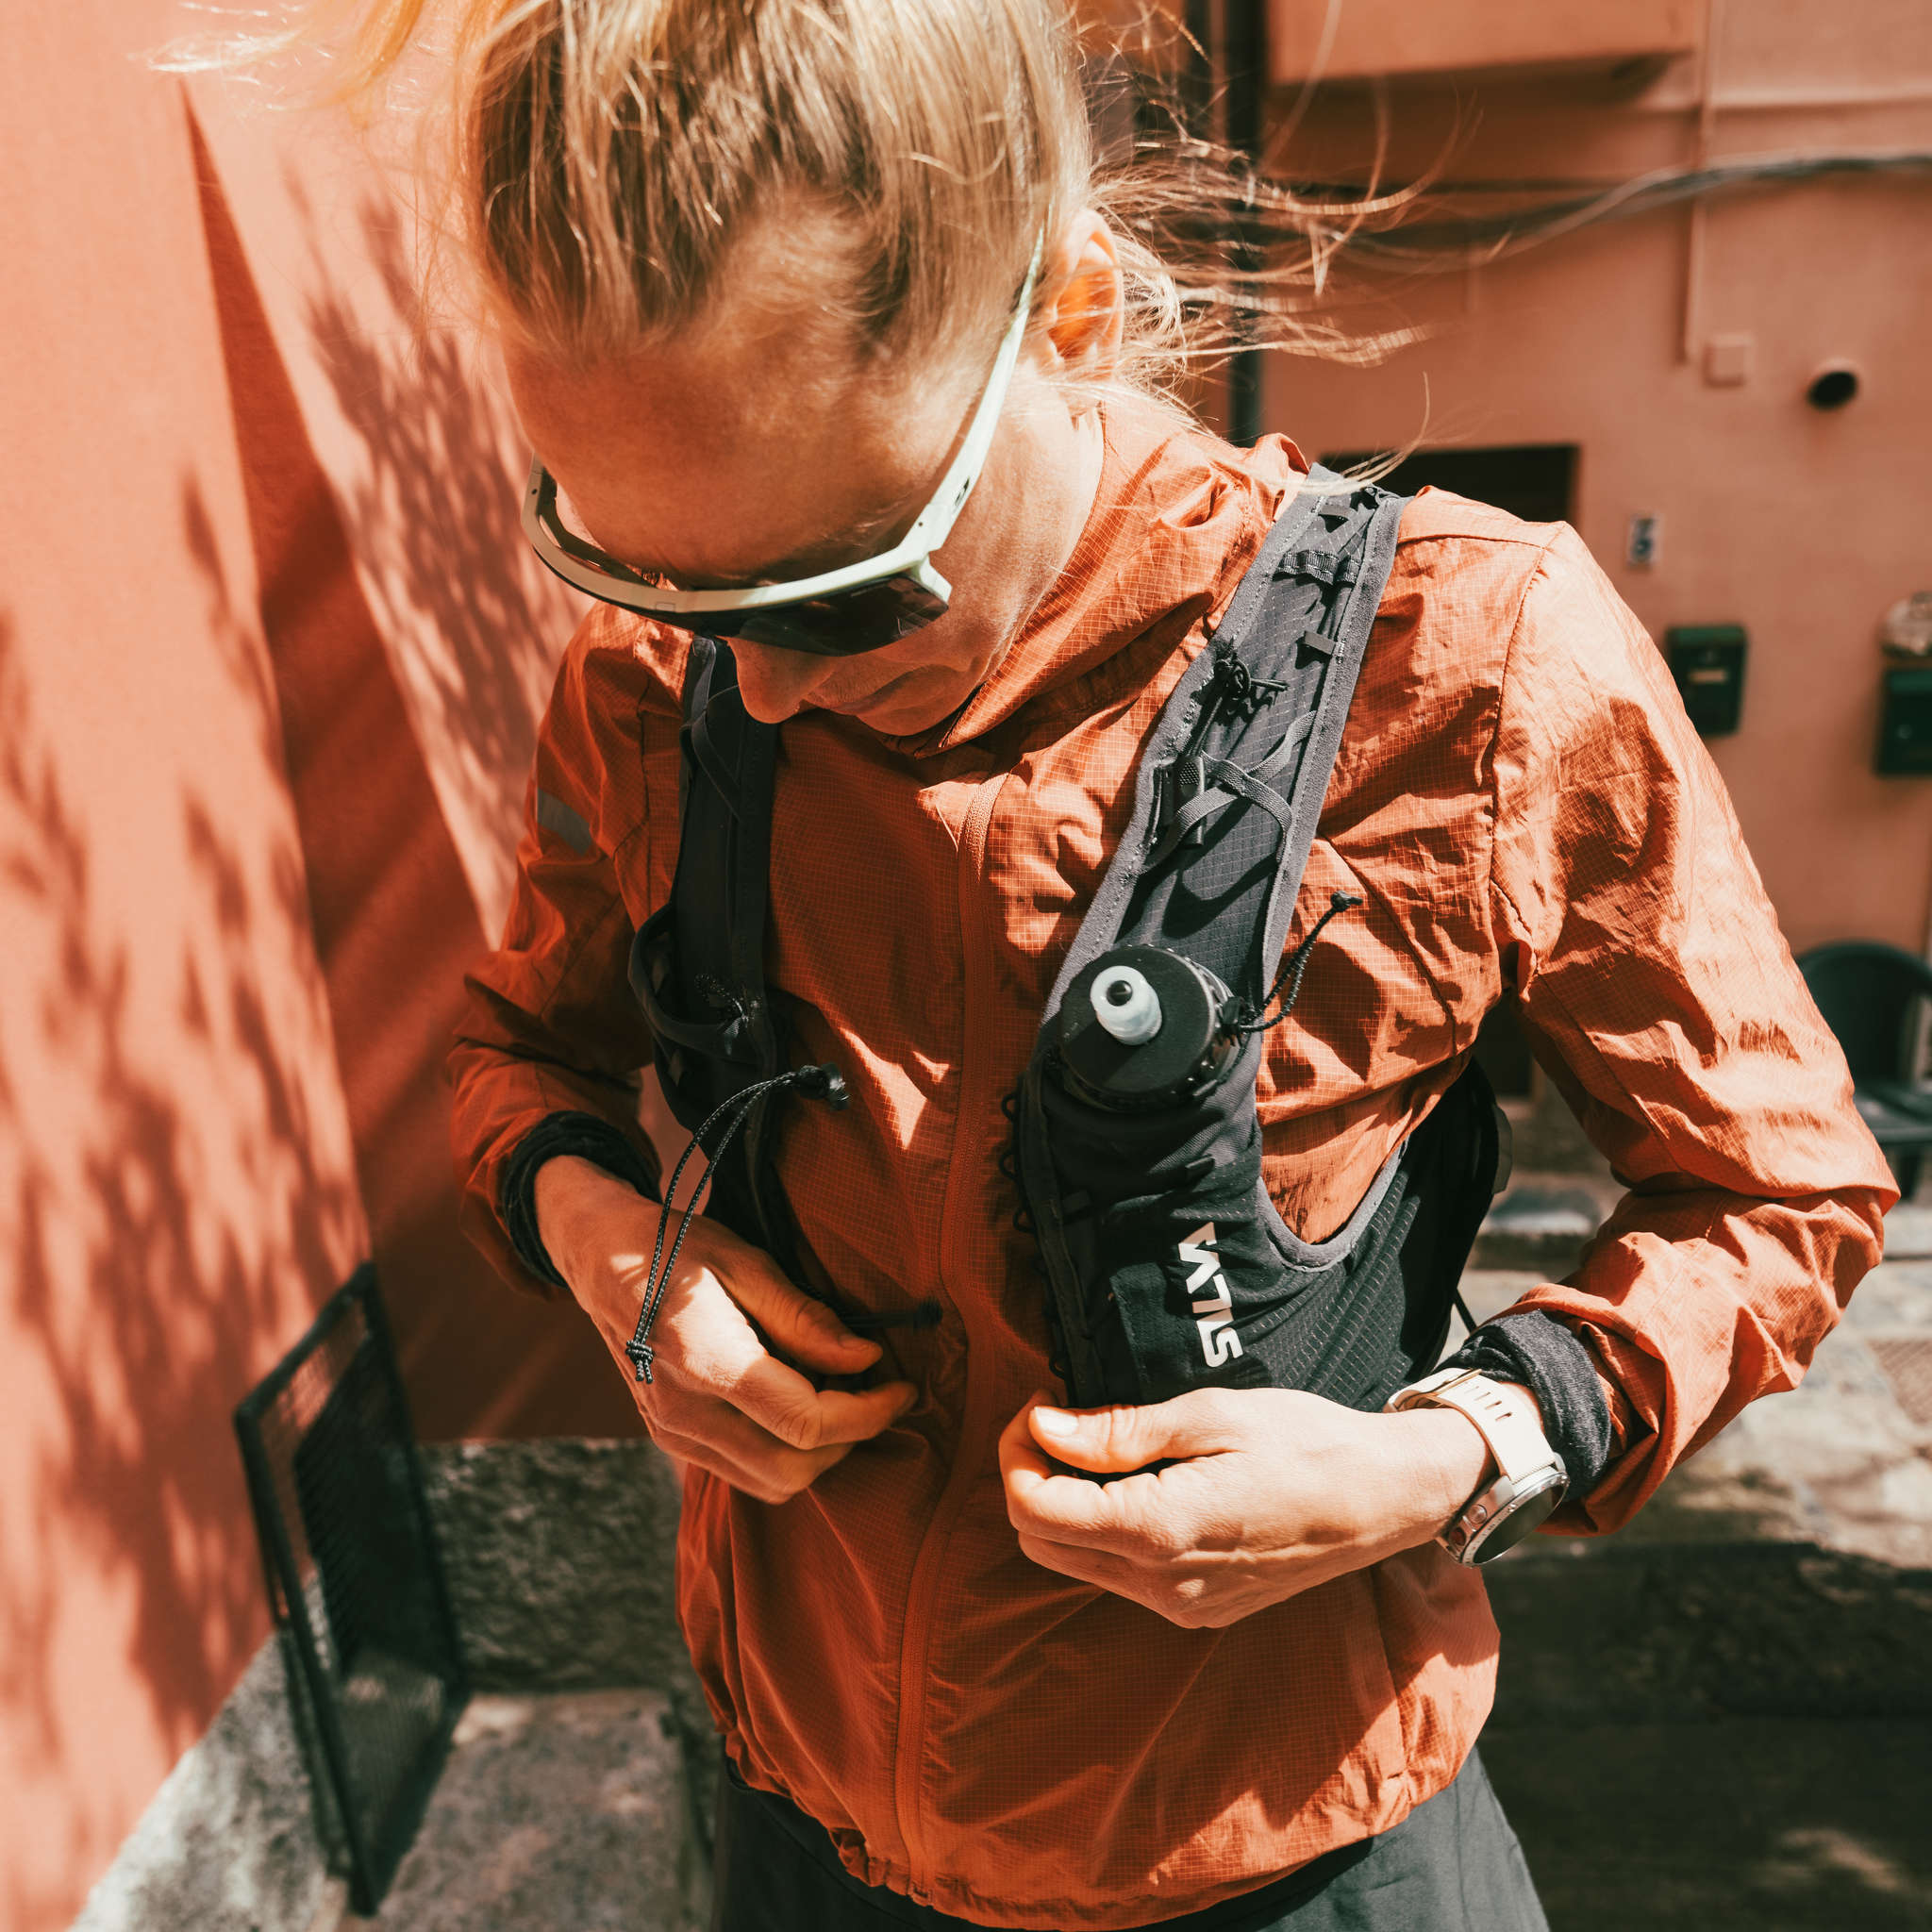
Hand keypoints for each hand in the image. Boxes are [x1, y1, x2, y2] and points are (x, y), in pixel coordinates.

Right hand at [536, 1156, 917, 1502]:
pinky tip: (794, 1400)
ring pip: (769, 1483)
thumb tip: (867, 1359)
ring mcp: (671, 1432)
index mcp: (705, 1362)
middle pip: (792, 1469)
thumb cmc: (675, 1248)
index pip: (806, 1424)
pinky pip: (742, 1472)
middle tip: (873, 1390)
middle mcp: (682, 1412)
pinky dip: (784, 1451)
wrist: (599, 1259)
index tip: (902, 1385)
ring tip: (835, 1392)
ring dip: (818, 1451)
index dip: (868, 1413)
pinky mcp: (669, 1438)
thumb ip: (805, 1318)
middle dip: (849, 1438)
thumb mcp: (746, 1261)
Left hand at [998, 1385, 1492, 1626]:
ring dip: (1064, 1505)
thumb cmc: (1304, 1440)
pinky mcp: (1196, 1611)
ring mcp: (1179, 1606)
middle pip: (1039, 1542)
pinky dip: (1104, 1529)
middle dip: (1030, 1478)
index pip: (1032, 1508)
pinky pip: (1117, 1575)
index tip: (1040, 1404)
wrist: (1384, 1499)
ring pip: (1073, 1562)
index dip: (1016, 1451)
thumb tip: (1042, 1429)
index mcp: (1160, 1531)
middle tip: (1060, 1420)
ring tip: (1102, 1446)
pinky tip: (1138, 1483)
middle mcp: (1161, 1585)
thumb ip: (1118, 1431)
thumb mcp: (1210, 1413)